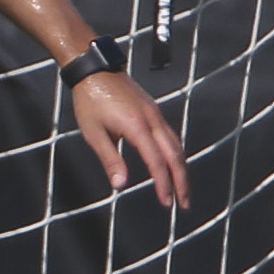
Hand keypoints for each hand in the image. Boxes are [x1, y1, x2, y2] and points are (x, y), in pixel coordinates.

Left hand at [71, 71, 189, 207]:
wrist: (93, 69)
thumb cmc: (90, 99)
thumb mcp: (94, 133)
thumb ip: (109, 159)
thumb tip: (120, 185)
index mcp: (137, 127)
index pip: (156, 162)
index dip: (163, 184)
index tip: (166, 202)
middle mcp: (152, 120)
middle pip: (175, 155)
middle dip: (181, 181)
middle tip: (183, 204)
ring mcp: (155, 114)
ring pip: (176, 145)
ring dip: (181, 169)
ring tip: (181, 189)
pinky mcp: (153, 110)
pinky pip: (170, 135)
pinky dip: (175, 154)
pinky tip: (172, 163)